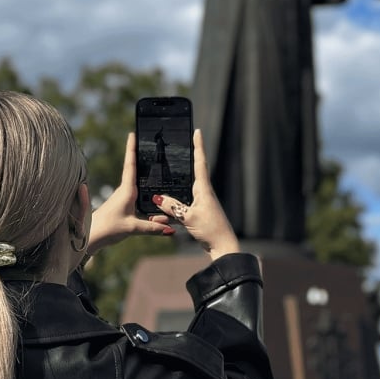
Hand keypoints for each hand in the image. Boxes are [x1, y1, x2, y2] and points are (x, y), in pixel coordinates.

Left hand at [87, 132, 175, 255]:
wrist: (91, 236)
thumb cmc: (108, 229)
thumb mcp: (133, 228)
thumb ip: (153, 228)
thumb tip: (170, 228)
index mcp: (127, 191)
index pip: (130, 165)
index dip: (132, 149)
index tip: (133, 134)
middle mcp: (125, 191)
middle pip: (137, 171)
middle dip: (144, 158)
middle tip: (151, 144)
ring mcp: (123, 197)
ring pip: (140, 186)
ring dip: (147, 180)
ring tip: (158, 167)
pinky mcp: (123, 205)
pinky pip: (138, 197)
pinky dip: (147, 196)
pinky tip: (155, 201)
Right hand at [149, 130, 239, 259]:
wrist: (223, 247)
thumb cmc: (211, 230)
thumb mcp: (188, 218)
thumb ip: (172, 207)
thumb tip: (157, 198)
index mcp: (204, 189)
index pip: (200, 162)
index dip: (198, 146)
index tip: (196, 131)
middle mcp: (203, 193)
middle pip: (192, 173)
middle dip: (185, 161)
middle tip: (179, 147)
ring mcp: (201, 203)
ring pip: (183, 192)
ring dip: (172, 193)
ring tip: (159, 189)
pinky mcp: (198, 213)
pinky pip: (181, 206)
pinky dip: (171, 208)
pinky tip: (161, 213)